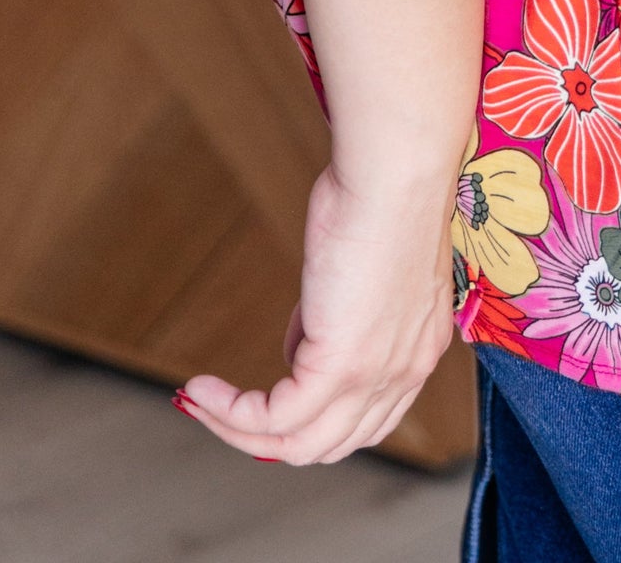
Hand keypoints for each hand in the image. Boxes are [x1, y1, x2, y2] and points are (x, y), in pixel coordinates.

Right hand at [174, 161, 455, 463]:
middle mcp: (405, 374)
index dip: (317, 418)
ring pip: (299, 445)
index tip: (272, 395)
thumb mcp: (363, 267)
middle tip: (224, 412)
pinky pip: (273, 418)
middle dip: (271, 438)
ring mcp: (375, 376)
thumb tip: (303, 340)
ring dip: (240, 433)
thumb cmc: (382, 196)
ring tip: (202, 405)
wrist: (396, 174)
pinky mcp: (341, 366)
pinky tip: (201, 390)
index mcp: (419, 350)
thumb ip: (339, 313)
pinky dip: (229, 412)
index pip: (368, 421)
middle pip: (331, 445)